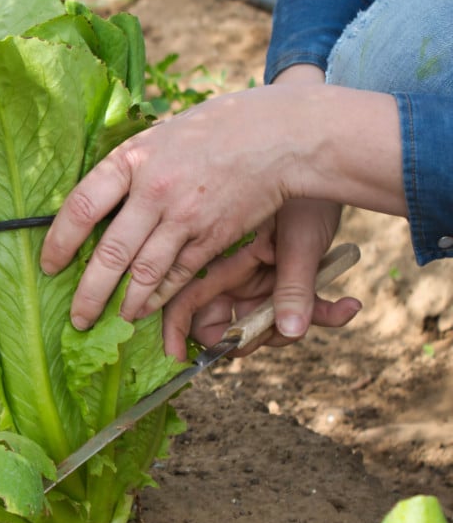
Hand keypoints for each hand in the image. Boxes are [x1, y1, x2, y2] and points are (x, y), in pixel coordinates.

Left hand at [39, 84, 306, 329]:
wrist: (282, 135)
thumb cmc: (217, 128)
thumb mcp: (162, 133)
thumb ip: (131, 165)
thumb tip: (97, 198)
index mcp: (132, 158)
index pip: (81, 206)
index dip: (59, 241)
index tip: (48, 265)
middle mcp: (153, 190)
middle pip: (109, 253)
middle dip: (88, 293)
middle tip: (77, 317)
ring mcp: (184, 216)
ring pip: (144, 273)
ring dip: (124, 304)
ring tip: (109, 321)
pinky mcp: (212, 236)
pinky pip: (178, 275)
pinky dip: (160, 297)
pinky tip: (145, 310)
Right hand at [161, 199, 361, 359]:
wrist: (325, 165)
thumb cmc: (305, 197)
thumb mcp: (301, 242)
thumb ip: (294, 288)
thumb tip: (291, 331)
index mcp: (220, 263)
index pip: (184, 304)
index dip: (175, 333)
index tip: (179, 358)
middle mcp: (232, 276)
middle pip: (223, 326)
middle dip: (252, 338)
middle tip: (281, 335)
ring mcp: (255, 280)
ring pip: (259, 325)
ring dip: (293, 327)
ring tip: (332, 310)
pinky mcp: (281, 282)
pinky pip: (294, 312)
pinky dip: (322, 312)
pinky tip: (347, 304)